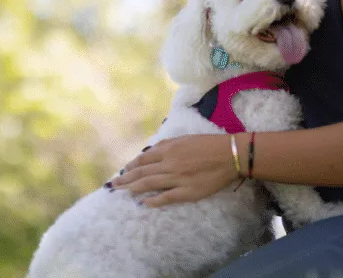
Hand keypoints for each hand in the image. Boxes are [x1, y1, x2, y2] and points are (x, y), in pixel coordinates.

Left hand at [108, 133, 240, 207]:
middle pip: (142, 172)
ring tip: (123, 192)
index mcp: (169, 149)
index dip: (131, 165)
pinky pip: (166, 197)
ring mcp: (177, 178)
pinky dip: (154, 200)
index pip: (143, 159)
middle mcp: (169, 163)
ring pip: (150, 184)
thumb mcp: (185, 138)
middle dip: (125, 179)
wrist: (229, 155)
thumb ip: (167, 144)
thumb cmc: (208, 144)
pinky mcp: (187, 192)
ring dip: (134, 188)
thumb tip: (151, 151)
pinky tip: (144, 203)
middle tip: (113, 185)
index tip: (123, 171)